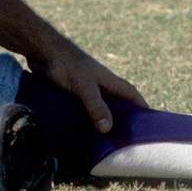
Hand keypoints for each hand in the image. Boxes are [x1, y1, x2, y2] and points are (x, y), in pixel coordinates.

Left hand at [31, 37, 147, 132]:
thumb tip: (108, 128)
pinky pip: (81, 107)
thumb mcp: (84, 86)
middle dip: (122, 117)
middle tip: (126, 138)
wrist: (41, 49)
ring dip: (100, 119)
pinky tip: (80, 130)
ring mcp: (83, 86)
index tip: (150, 122)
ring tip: (103, 140)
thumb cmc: (65, 62)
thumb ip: (96, 105)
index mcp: (107, 80)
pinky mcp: (69, 90)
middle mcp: (98, 83)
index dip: (141, 106)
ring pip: (97, 105)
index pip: (131, 94)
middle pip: (116, 102)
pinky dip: (84, 117)